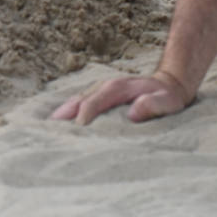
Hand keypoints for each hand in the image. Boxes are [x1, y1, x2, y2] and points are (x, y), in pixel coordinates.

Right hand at [50, 71, 193, 124]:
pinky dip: (68, 113)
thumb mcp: (167, 101)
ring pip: (76, 101)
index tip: (77, 130)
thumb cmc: (168, 97)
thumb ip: (152, 105)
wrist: (169, 84)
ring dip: (62, 114)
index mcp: (117, 88)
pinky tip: (58, 125)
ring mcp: (100, 91)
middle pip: (79, 100)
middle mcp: (104, 87)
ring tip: (48, 130)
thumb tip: (133, 113)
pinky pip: (79, 104)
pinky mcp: (99, 97)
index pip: (95, 102)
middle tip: (50, 133)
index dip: (85, 115)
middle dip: (65, 115)